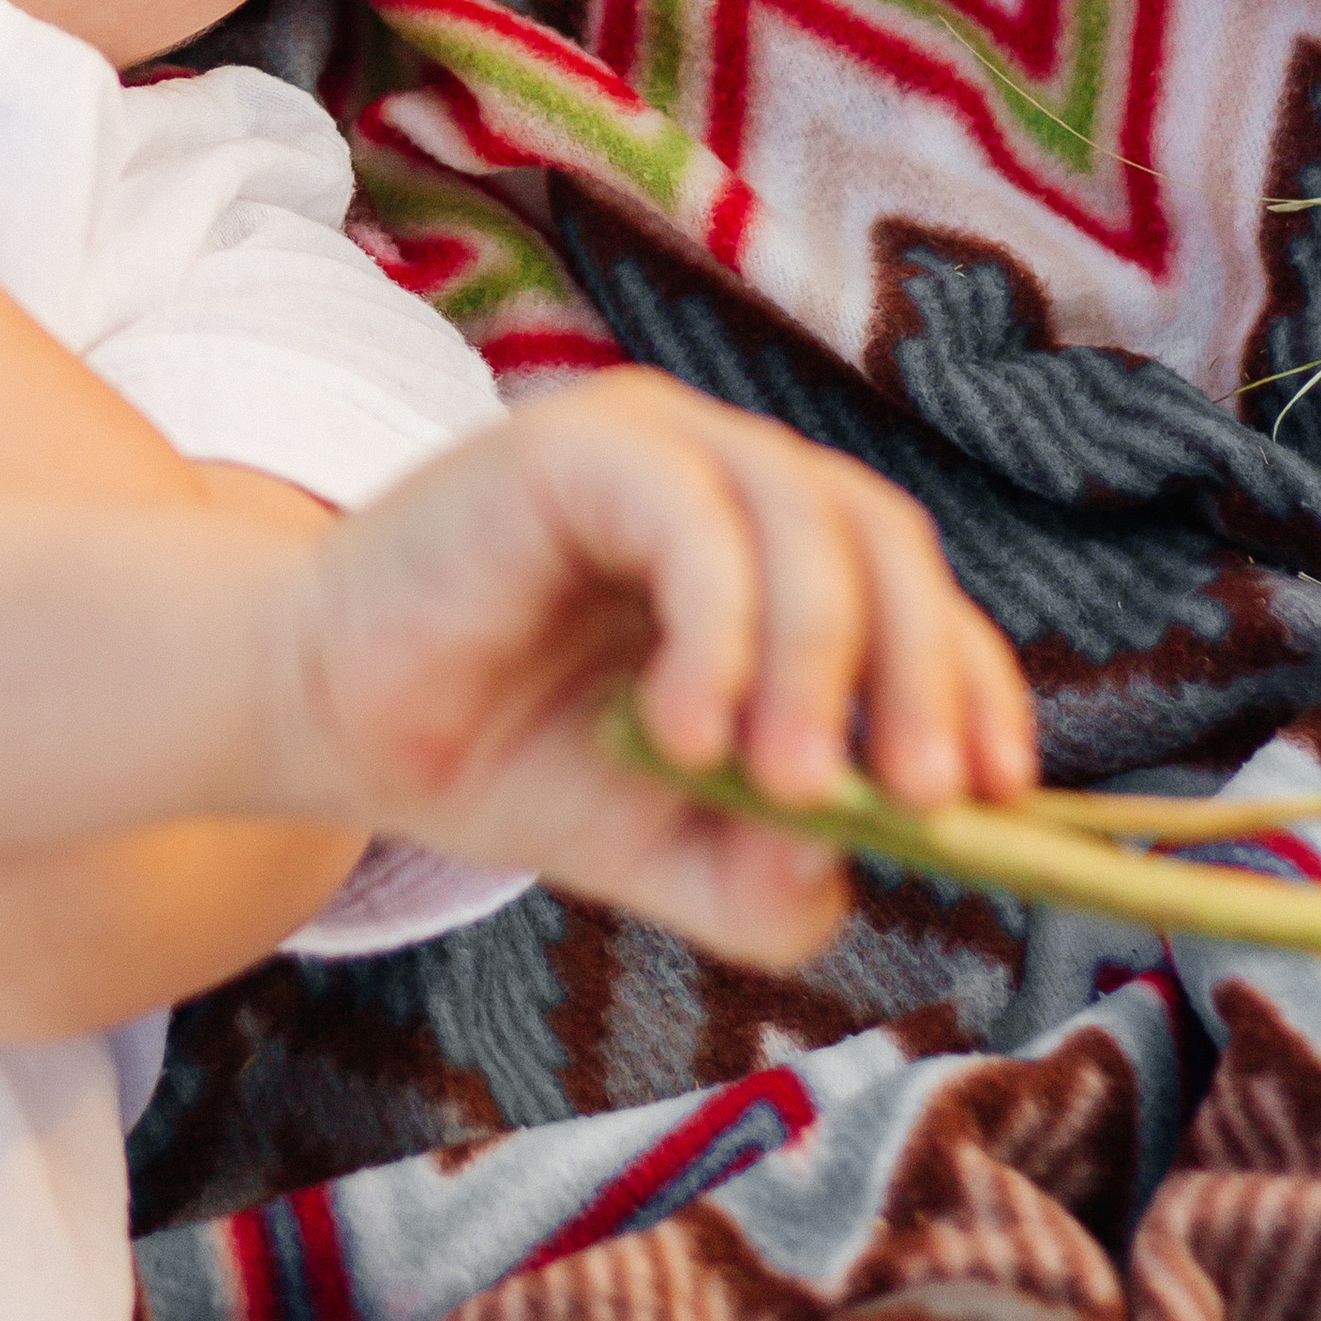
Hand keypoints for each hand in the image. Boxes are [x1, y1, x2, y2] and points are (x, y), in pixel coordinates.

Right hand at [290, 373, 1034, 965]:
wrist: (320, 720)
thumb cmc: (492, 756)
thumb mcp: (657, 843)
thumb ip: (759, 876)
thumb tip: (847, 874)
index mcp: (759, 550)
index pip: (907, 588)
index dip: (974, 678)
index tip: (999, 794)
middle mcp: (716, 475)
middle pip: (882, 534)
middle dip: (927, 670)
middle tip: (918, 799)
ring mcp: (646, 445)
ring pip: (805, 511)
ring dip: (822, 660)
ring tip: (784, 786)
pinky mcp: (571, 445)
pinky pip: (691, 512)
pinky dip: (720, 624)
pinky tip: (686, 728)